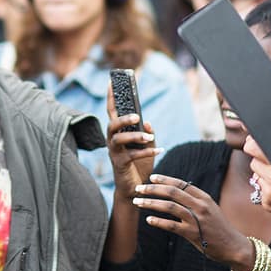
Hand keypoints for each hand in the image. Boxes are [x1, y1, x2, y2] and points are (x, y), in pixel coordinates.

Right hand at [106, 84, 162, 199]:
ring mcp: (114, 152)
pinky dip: (147, 152)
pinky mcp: (119, 164)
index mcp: (118, 133)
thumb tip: (147, 122)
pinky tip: (159, 150)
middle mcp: (112, 140)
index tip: (112, 81)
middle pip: (111, 124)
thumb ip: (148, 133)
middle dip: (123, 119)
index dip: (111, 96)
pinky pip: (131, 155)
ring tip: (148, 137)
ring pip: (118, 139)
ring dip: (135, 136)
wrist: (136, 189)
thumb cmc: (139, 165)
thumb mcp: (148, 145)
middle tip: (136, 116)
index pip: (112, 111)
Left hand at [132, 174, 254, 270]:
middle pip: (172, 192)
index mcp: (204, 197)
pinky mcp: (193, 234)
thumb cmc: (219, 227)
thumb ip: (195, 200)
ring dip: (150, 203)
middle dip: (152, 189)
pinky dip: (158, 221)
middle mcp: (200, 206)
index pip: (181, 184)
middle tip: (138, 189)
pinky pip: (171, 225)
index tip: (151, 177)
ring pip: (169, 206)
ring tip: (137, 202)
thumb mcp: (210, 209)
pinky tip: (148, 220)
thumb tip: (175, 192)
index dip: (165, 179)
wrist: (233, 246)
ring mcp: (197, 220)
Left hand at [243, 135, 270, 247]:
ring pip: (256, 174)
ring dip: (263, 172)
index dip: (254, 143)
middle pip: (253, 161)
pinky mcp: (267, 204)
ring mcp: (269, 194)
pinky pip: (260, 188)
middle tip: (270, 160)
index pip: (256, 149)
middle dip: (260, 158)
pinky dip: (267, 186)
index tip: (255, 141)